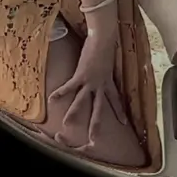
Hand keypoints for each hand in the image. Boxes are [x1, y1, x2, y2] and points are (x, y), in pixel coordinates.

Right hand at [49, 31, 125, 151]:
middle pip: (99, 107)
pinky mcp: (81, 74)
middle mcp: (100, 84)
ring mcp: (90, 81)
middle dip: (96, 123)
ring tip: (66, 123)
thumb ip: (107, 67)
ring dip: (74, 112)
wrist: (104, 37)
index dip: (119, 111)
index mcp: (108, 80)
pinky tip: (52, 99)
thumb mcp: (109, 60)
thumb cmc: (107, 45)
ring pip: (82, 100)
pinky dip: (60, 92)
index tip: (124, 123)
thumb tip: (105, 67)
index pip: (116, 99)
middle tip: (94, 138)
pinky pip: (69, 86)